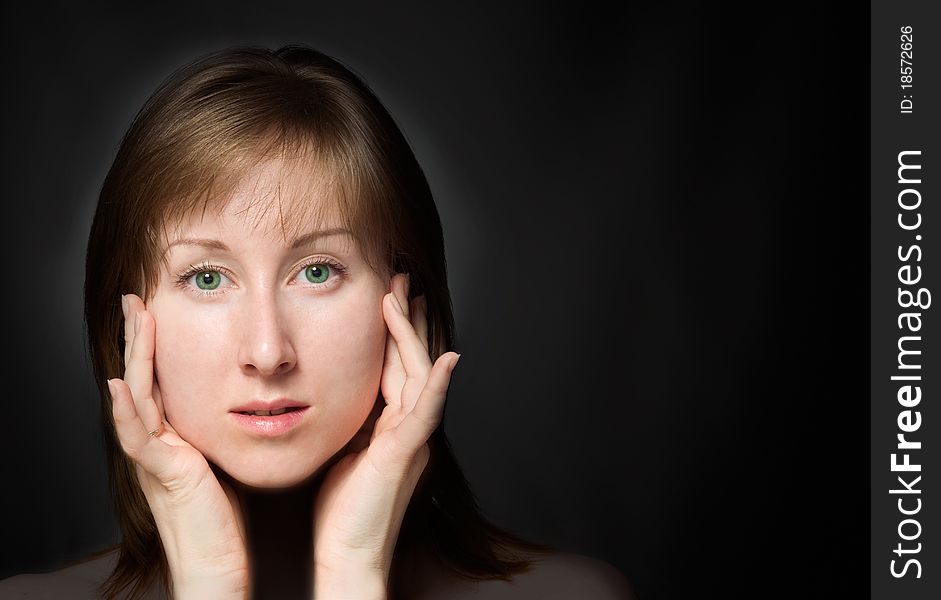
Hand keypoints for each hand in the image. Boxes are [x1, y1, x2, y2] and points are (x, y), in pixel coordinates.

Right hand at [109, 294, 250, 599]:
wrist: (215, 563)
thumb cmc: (225, 516)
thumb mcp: (223, 459)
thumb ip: (222, 432)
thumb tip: (246, 402)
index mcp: (173, 436)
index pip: (160, 380)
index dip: (156, 345)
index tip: (158, 309)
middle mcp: (158, 442)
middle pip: (143, 378)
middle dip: (138, 338)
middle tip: (135, 299)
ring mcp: (155, 457)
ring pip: (137, 397)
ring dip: (134, 356)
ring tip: (133, 319)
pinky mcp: (163, 474)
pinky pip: (138, 436)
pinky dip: (127, 410)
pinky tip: (120, 385)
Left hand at [311, 273, 459, 598]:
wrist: (348, 554)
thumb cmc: (341, 512)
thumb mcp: (344, 453)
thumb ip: (354, 423)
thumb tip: (340, 396)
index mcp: (393, 426)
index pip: (397, 367)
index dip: (396, 332)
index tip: (388, 298)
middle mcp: (408, 427)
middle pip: (412, 361)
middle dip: (408, 319)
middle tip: (401, 279)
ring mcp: (411, 439)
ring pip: (419, 374)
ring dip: (412, 334)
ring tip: (402, 295)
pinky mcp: (406, 453)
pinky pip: (426, 411)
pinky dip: (436, 383)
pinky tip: (446, 358)